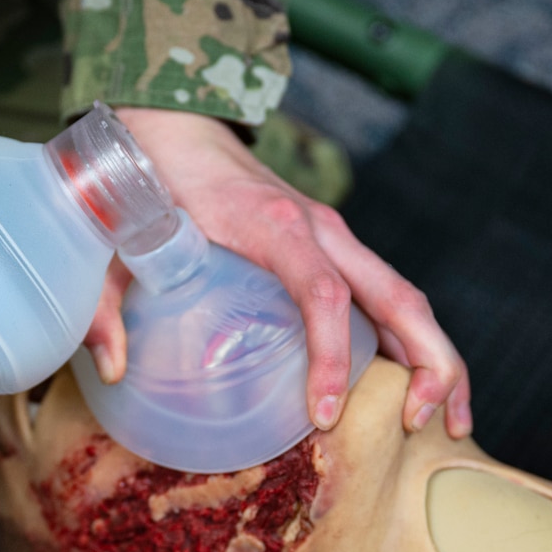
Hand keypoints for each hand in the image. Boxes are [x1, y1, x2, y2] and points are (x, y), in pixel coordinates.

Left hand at [87, 107, 471, 437]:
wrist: (175, 126)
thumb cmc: (150, 184)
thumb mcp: (116, 238)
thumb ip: (104, 299)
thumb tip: (114, 367)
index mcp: (271, 225)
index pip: (321, 293)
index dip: (331, 356)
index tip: (325, 414)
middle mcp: (321, 230)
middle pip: (398, 296)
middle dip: (425, 362)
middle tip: (420, 424)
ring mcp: (336, 239)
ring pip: (407, 299)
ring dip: (437, 358)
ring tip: (446, 422)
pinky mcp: (337, 250)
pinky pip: (390, 299)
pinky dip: (416, 344)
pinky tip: (423, 393)